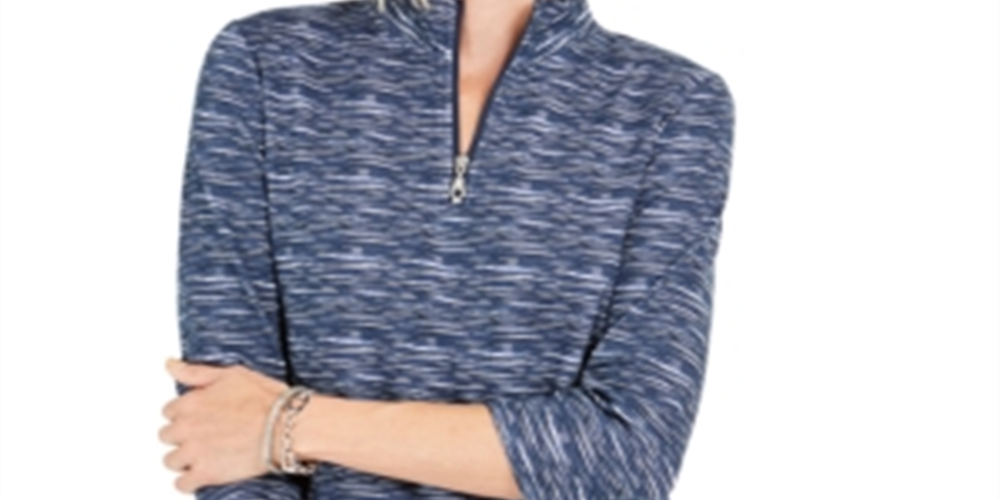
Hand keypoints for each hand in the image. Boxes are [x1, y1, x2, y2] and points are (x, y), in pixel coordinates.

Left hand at [159, 357, 287, 493]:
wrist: (287, 427)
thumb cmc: (266, 400)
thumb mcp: (231, 374)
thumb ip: (195, 372)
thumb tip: (170, 364)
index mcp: (191, 402)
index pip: (169, 410)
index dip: (185, 413)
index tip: (198, 416)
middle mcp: (187, 428)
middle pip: (167, 436)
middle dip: (182, 435)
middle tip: (202, 435)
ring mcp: (195, 453)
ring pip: (171, 460)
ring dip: (183, 458)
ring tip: (201, 455)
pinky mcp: (206, 474)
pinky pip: (182, 484)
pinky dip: (188, 481)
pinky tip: (199, 475)